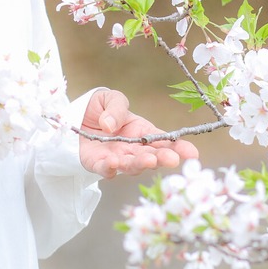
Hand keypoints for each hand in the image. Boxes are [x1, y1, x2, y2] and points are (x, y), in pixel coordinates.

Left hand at [79, 89, 199, 178]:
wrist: (74, 117)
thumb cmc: (100, 108)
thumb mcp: (112, 99)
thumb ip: (116, 108)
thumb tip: (110, 125)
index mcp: (142, 132)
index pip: (164, 141)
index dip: (179, 148)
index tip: (193, 154)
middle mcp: (133, 149)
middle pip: (151, 157)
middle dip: (162, 159)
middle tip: (171, 159)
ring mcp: (117, 158)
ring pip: (132, 166)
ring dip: (140, 165)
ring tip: (148, 161)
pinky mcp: (98, 164)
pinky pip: (105, 170)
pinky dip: (109, 168)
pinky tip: (113, 163)